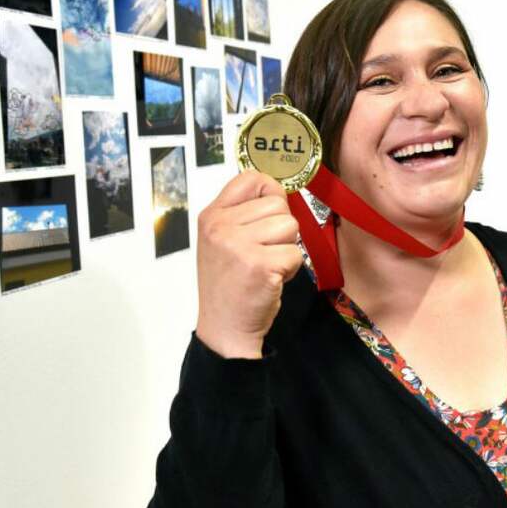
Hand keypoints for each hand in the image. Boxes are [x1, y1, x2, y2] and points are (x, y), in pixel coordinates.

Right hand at [195, 170, 303, 358]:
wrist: (224, 328)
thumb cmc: (228, 286)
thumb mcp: (221, 241)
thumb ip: (242, 214)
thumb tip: (278, 192)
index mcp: (211, 216)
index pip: (251, 178)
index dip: (271, 193)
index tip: (269, 214)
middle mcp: (221, 227)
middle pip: (277, 203)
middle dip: (281, 229)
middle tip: (264, 252)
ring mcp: (239, 245)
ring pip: (290, 226)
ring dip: (286, 249)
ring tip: (266, 265)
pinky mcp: (259, 265)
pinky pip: (295, 253)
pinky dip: (289, 269)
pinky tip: (270, 280)